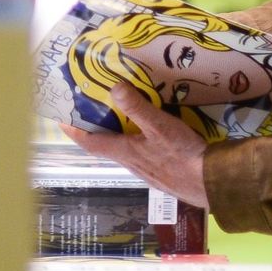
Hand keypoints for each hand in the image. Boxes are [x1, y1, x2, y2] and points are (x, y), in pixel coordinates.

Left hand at [61, 83, 208, 208]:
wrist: (210, 183)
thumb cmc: (182, 154)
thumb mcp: (159, 125)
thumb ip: (137, 107)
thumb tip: (113, 87)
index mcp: (125, 152)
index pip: (90, 142)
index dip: (74, 131)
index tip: (61, 120)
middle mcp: (131, 163)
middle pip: (106, 146)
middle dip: (96, 129)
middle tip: (91, 110)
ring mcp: (147, 170)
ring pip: (124, 151)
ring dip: (117, 135)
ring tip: (119, 117)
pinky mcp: (163, 173)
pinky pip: (141, 154)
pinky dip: (136, 141)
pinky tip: (149, 135)